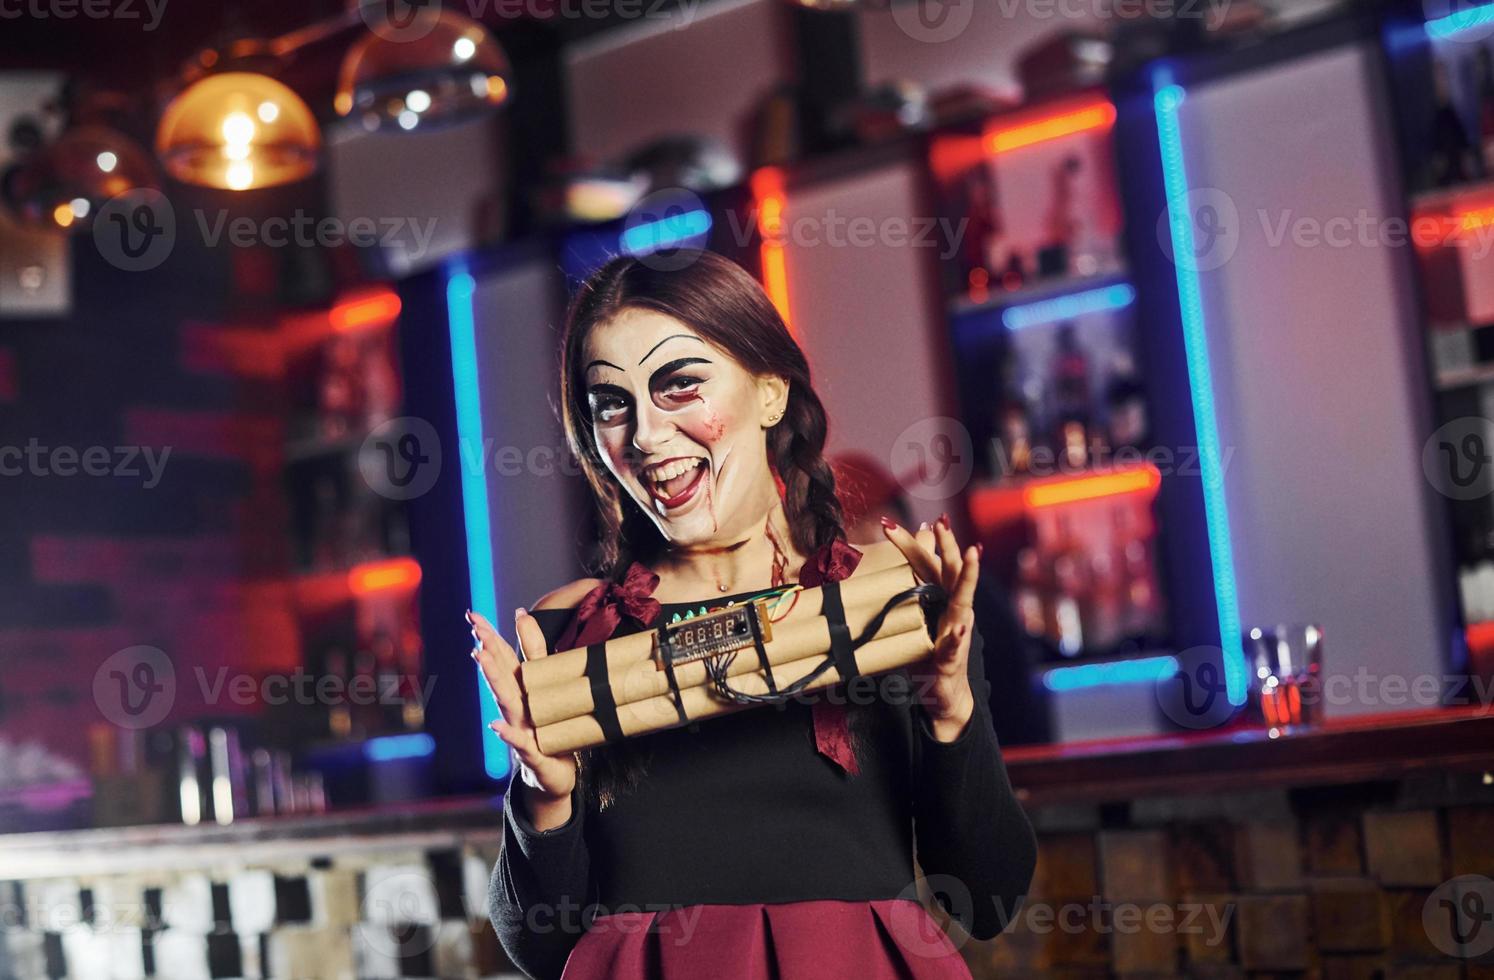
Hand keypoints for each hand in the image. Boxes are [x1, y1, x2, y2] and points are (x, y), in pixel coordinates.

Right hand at [470, 608, 577, 825]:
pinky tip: (495, 725)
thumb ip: (533, 649)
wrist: (553, 772)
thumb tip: (520, 612)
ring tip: (481, 658)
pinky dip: (507, 734)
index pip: (502, 657)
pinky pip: (519, 742)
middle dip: (488, 651)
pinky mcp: (531, 752)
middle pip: (501, 675)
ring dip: (493, 680)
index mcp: (519, 688)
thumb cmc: (546, 724)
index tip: (472, 615)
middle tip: (475, 630)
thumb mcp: (544, 683)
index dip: (489, 635)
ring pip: (506, 702)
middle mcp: (515, 706)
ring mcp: (520, 728)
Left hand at [880, 514, 980, 740]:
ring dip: (968, 576)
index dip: (914, 542)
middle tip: (939, 520)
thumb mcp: (914, 621)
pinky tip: (959, 626)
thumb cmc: (926, 654)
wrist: (943, 695)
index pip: (928, 564)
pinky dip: (957, 636)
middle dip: (945, 544)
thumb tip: (876, 578)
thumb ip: (903, 596)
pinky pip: (954, 645)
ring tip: (970, 554)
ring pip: (963, 599)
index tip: (892, 522)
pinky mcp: (952, 657)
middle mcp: (953, 609)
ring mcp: (957, 631)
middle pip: (949, 571)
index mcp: (940, 599)